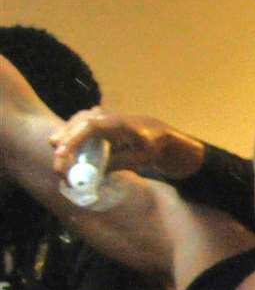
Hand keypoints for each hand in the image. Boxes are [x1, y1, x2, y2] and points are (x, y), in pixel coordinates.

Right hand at [48, 109, 202, 180]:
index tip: (61, 152)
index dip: (74, 139)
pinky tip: (64, 156)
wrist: (160, 136)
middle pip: (77, 125)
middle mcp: (104, 116)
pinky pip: (76, 129)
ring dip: (64, 143)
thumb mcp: (141, 158)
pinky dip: (68, 142)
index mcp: (117, 122)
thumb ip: (120, 163)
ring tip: (60, 166)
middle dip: (64, 145)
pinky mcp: (94, 125)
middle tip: (59, 168)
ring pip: (73, 125)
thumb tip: (97, 173)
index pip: (90, 127)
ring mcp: (97, 118)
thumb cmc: (153, 146)